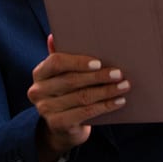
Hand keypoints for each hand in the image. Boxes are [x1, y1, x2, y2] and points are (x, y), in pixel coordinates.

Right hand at [27, 35, 129, 161]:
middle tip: (119, 73)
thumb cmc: (67, 90)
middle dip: (99, 76)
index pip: (56, 62)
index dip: (78, 62)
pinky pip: (85, 113)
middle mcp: (38, 91)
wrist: (63, 126)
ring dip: (107, 91)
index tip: (99, 62)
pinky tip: (119, 101)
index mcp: (40, 73)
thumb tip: (55, 35)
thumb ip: (62, 55)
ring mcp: (45, 110)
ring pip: (82, 97)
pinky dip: (105, 106)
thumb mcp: (63, 73)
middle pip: (72, 81)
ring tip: (124, 86)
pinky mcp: (57, 124)